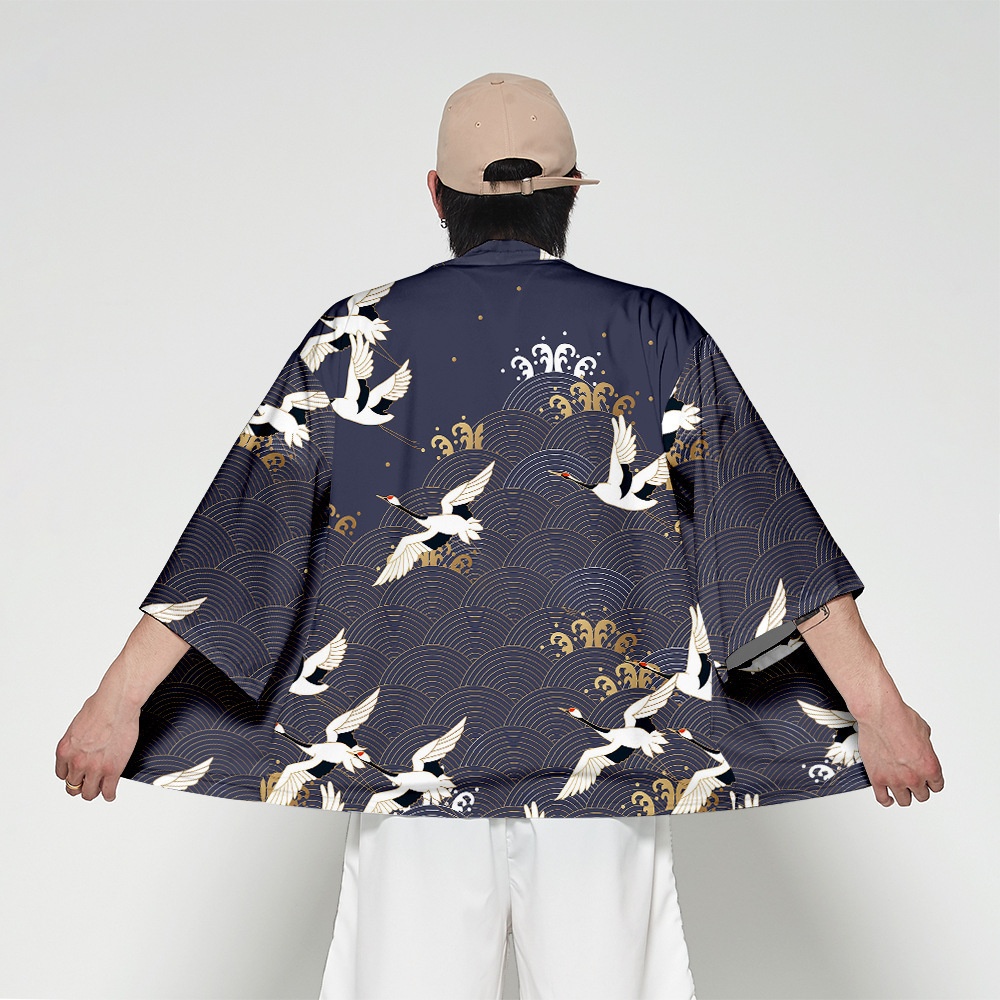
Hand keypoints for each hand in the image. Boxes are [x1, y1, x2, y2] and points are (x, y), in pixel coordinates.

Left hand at [55, 674, 141, 801]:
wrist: (117, 703)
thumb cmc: (100, 706)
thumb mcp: (78, 725)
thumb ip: (78, 741)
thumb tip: (85, 744)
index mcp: (65, 751)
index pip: (62, 774)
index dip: (72, 775)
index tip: (78, 774)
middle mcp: (77, 762)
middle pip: (73, 787)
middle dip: (81, 785)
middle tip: (88, 783)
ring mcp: (95, 768)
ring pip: (89, 793)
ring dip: (94, 791)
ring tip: (100, 788)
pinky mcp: (113, 770)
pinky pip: (108, 792)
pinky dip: (109, 794)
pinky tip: (111, 792)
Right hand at [856, 699, 943, 806]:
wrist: (879, 714)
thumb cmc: (900, 718)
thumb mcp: (924, 732)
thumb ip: (925, 748)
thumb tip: (920, 749)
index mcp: (930, 767)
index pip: (937, 786)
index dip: (931, 782)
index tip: (927, 781)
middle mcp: (914, 777)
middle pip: (922, 795)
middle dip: (918, 787)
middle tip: (913, 781)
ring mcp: (895, 779)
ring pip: (904, 800)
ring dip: (904, 794)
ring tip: (901, 788)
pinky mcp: (877, 778)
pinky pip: (883, 799)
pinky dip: (886, 799)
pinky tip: (887, 796)